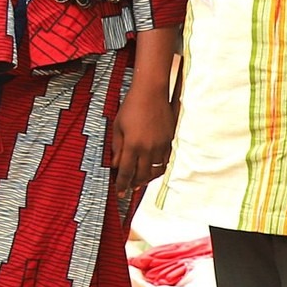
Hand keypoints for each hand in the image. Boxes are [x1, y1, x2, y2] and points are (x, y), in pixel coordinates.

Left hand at [108, 83, 176, 197]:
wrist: (151, 92)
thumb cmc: (131, 107)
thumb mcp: (117, 127)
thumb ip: (117, 148)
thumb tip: (116, 165)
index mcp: (132, 145)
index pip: (126, 172)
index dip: (122, 184)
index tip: (120, 193)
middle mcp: (148, 148)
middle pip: (141, 174)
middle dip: (134, 184)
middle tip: (128, 189)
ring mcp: (161, 144)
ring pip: (155, 170)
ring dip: (147, 177)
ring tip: (139, 181)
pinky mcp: (170, 140)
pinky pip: (165, 161)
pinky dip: (158, 168)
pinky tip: (152, 169)